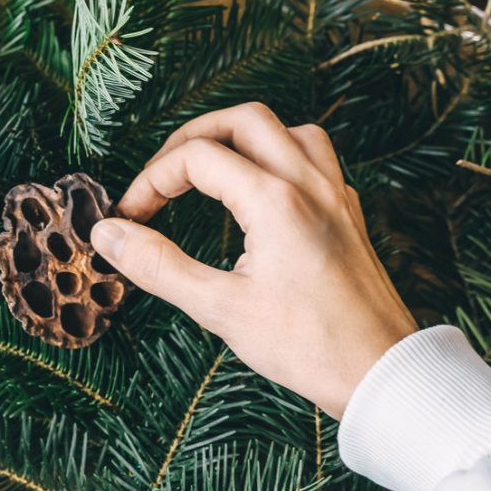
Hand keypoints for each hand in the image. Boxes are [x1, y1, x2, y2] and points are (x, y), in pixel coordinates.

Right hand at [90, 104, 414, 417]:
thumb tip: (108, 234)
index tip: (132, 217)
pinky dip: (280, 157)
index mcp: (275, 201)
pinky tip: (262, 190)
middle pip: (243, 119)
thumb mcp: (220, 309)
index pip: (197, 157)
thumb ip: (158, 266)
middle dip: (193, 137)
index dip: (152, 181)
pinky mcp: (350, 213)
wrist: (382, 371)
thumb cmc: (308, 346)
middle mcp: (309, 184)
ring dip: (243, 137)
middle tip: (163, 173)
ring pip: (287, 129)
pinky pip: (315, 157)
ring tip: (211, 169)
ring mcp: (335, 194)